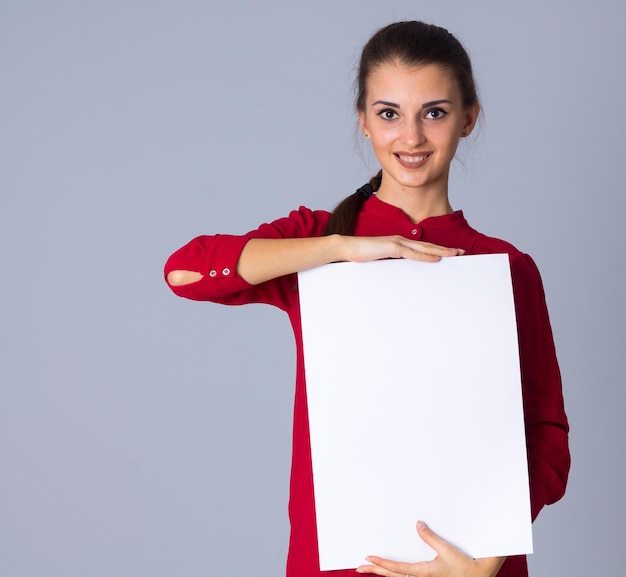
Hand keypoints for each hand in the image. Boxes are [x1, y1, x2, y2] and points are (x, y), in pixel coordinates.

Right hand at [342, 235, 463, 262]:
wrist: (346, 248)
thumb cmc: (360, 254)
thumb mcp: (380, 260)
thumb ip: (391, 262)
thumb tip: (399, 272)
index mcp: (399, 243)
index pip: (422, 247)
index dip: (437, 249)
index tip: (450, 254)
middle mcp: (401, 241)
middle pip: (428, 246)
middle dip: (445, 249)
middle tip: (461, 253)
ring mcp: (397, 243)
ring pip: (424, 248)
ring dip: (440, 251)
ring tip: (455, 255)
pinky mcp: (391, 248)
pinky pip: (412, 253)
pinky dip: (425, 256)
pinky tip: (436, 259)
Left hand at [356, 521, 505, 576]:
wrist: (480, 576)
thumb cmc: (465, 566)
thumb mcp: (447, 551)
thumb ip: (431, 538)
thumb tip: (418, 524)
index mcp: (424, 573)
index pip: (397, 569)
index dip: (381, 564)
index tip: (368, 558)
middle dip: (375, 571)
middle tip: (359, 567)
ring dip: (383, 574)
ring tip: (370, 568)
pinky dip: (395, 574)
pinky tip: (390, 571)